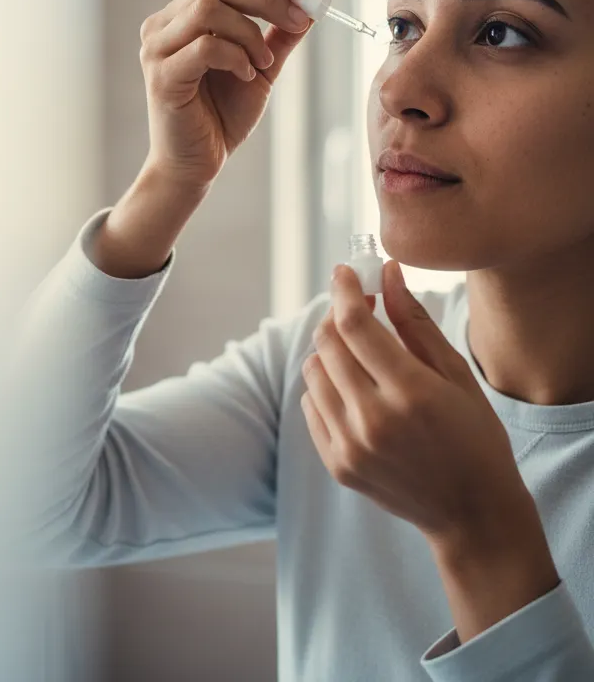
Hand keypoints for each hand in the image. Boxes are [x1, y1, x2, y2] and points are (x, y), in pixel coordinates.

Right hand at [138, 0, 313, 190]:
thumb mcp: (260, 67)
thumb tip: (310, 5)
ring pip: (209, 9)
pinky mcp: (162, 76)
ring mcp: (157, 49)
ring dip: (249, 33)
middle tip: (298, 20)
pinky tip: (246, 75)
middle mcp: (162, 26)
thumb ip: (278, 36)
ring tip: (263, 63)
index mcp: (181, 17)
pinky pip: (205, 46)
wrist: (197, 164)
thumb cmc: (221, 116)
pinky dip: (235, 56)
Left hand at [300, 260, 529, 545]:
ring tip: (361, 356)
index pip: (354, 325)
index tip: (345, 272)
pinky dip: (325, 387)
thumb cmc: (474, 437)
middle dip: (337, 317)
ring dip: (330, 352)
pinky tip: (354, 389)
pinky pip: (311, 405)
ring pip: (313, 372)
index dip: (344, 291)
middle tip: (357, 311)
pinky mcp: (337, 465)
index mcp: (410, 393)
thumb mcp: (456, 375)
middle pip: (328, 344)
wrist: (473, 514)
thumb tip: (386, 273)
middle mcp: (373, 420)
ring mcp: (351, 446)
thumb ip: (415, 322)